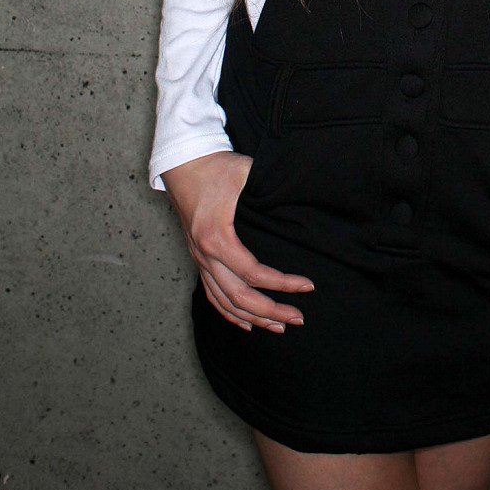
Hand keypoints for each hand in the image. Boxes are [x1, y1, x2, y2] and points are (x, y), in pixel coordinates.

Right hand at [161, 151, 314, 334]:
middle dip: (271, 311)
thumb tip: (299, 199)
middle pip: (238, 297)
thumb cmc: (216, 167)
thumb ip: (269, 188)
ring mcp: (199, 259)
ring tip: (279, 326)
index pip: (253, 273)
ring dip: (253, 318)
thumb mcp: (246, 172)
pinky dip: (229, 313)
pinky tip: (247, 324)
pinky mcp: (197, 258)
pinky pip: (211, 295)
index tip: (306, 286)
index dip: (282, 284)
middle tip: (298, 317)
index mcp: (217, 237)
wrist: (183, 164)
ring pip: (224, 302)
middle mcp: (204, 255)